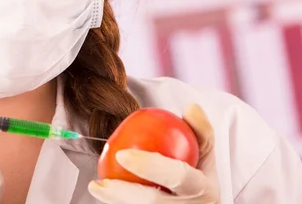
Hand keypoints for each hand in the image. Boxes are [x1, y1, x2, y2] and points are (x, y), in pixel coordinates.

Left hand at [89, 104, 218, 202]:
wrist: (201, 203)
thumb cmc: (199, 175)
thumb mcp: (205, 153)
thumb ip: (199, 130)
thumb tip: (191, 108)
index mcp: (203, 189)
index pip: (177, 176)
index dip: (150, 165)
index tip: (122, 154)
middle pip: (152, 203)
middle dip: (123, 193)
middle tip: (100, 182)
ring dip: (116, 201)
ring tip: (96, 187)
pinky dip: (119, 202)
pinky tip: (104, 193)